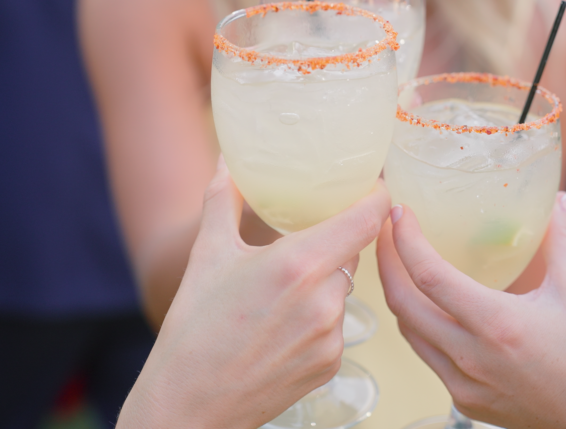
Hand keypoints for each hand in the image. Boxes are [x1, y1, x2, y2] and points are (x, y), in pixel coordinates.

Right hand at [117, 158, 390, 428]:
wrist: (189, 404)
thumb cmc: (194, 328)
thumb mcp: (207, 254)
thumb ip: (223, 200)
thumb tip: (227, 161)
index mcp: (298, 263)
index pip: (367, 218)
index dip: (376, 196)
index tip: (372, 184)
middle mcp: (324, 299)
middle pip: (352, 252)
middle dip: (332, 243)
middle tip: (301, 241)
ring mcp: (332, 336)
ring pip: (342, 290)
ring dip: (323, 283)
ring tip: (277, 296)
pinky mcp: (331, 364)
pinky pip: (336, 326)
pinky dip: (317, 319)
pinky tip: (280, 328)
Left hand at [378, 194, 565, 428]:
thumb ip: (560, 241)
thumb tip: (559, 200)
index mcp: (496, 324)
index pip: (429, 276)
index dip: (406, 240)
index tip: (400, 213)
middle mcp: (470, 357)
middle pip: (403, 304)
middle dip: (386, 262)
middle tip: (388, 231)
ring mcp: (463, 383)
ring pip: (409, 332)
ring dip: (399, 294)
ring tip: (401, 262)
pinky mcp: (465, 401)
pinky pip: (428, 356)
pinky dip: (420, 325)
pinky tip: (430, 305)